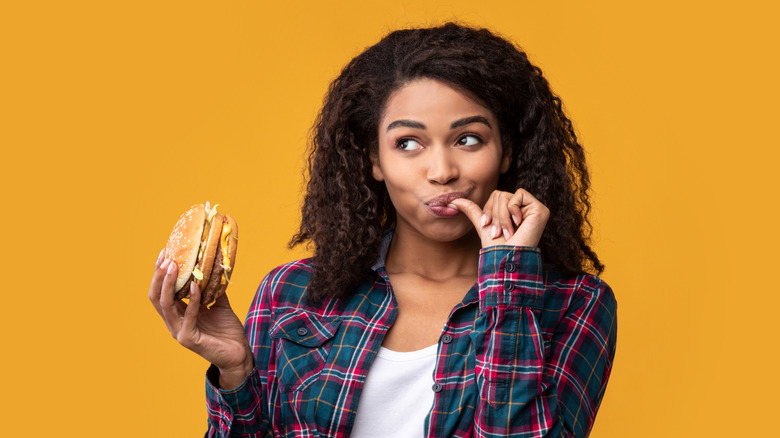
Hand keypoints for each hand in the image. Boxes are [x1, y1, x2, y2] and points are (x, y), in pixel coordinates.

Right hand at [149, 251, 252, 388]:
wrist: (238, 353)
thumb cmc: (227, 330)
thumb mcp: (219, 304)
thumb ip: (212, 288)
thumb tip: (213, 265)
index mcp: (177, 314)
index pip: (161, 292)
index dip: (160, 273)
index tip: (165, 252)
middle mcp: (173, 323)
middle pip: (156, 297)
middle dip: (159, 275)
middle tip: (166, 257)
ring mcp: (179, 332)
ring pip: (165, 305)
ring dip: (168, 284)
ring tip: (174, 266)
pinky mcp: (189, 339)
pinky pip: (188, 315)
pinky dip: (191, 299)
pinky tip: (194, 285)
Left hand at [450, 188, 549, 248]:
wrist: (506, 258)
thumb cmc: (496, 246)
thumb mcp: (482, 224)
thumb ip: (471, 210)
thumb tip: (452, 200)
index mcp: (513, 210)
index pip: (496, 195)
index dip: (488, 210)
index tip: (488, 226)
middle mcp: (524, 207)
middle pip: (500, 195)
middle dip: (495, 215)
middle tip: (499, 232)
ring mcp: (533, 208)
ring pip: (506, 196)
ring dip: (502, 217)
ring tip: (508, 232)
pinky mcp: (540, 209)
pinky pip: (519, 195)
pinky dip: (512, 211)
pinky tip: (518, 224)